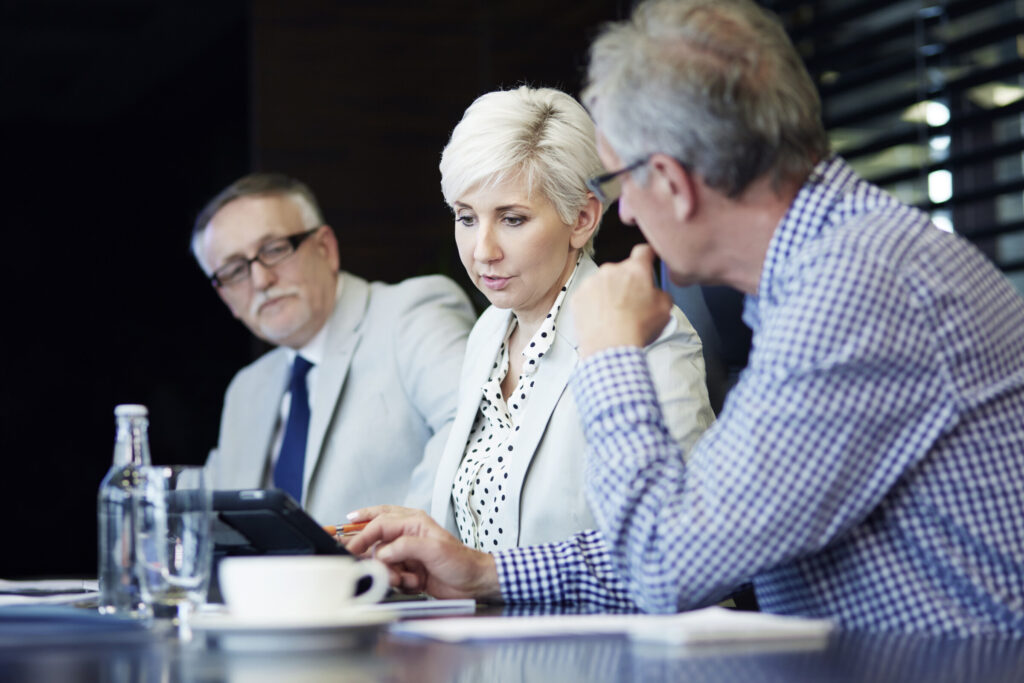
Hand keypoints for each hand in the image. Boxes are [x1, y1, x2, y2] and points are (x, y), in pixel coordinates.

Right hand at [344, 506, 500, 600]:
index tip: (351, 548)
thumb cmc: (460, 561)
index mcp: (413, 522)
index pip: (379, 524)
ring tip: (406, 579)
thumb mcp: (433, 549)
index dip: (362, 535)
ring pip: (382, 562)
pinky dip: (400, 583)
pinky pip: (391, 576)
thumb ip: (405, 547)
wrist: (473, 583)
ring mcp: (406, 554)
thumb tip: (382, 553)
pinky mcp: (407, 571)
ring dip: (391, 574)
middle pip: (376, 541)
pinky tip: (415, 584)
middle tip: (376, 567)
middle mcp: (407, 535)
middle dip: (376, 558)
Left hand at [573, 244, 672, 357]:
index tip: (647, 259)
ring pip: (604, 282)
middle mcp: (612, 270)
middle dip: (627, 282)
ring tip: (615, 314)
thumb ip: (661, 292)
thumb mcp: (665, 309)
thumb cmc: (637, 329)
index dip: (648, 255)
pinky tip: (602, 318)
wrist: (610, 347)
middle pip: (622, 270)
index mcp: (635, 270)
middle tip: (631, 303)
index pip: (644, 251)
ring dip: (610, 292)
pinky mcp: (578, 295)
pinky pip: (589, 294)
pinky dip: (594, 303)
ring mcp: (592, 281)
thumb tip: (656, 292)